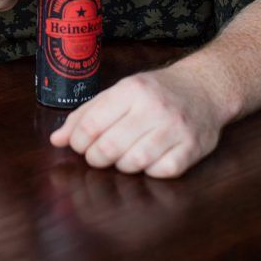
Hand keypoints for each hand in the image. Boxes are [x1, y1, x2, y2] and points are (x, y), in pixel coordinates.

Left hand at [50, 63, 228, 178]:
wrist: (205, 88)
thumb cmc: (155, 92)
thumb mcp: (119, 92)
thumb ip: (86, 114)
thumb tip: (56, 140)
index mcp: (132, 90)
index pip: (92, 124)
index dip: (79, 141)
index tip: (81, 144)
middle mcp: (154, 108)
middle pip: (110, 148)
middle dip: (96, 158)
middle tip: (98, 155)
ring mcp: (176, 129)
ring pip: (133, 163)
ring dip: (121, 166)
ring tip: (122, 156)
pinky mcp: (192, 149)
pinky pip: (160, 172)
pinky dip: (149, 171)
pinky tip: (148, 159)